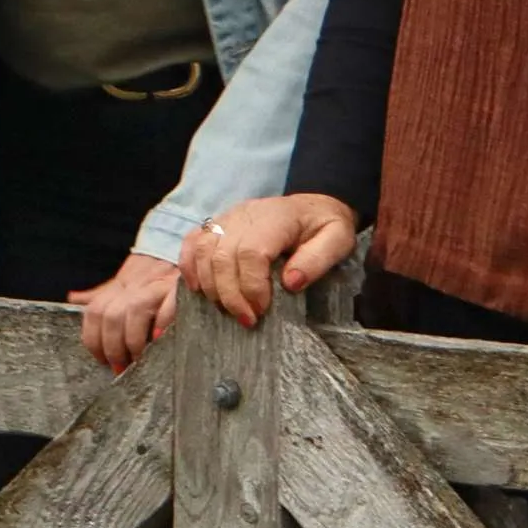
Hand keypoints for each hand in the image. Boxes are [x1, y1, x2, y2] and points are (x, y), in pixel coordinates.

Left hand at [69, 253, 179, 371]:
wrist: (179, 252)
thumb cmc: (151, 276)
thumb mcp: (124, 283)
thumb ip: (101, 294)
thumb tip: (73, 297)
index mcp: (118, 287)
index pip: (95, 311)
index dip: (94, 339)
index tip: (102, 360)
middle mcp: (135, 285)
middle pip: (112, 315)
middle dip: (112, 346)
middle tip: (120, 367)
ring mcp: (157, 285)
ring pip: (134, 309)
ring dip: (133, 339)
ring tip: (138, 359)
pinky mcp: (179, 288)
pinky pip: (169, 303)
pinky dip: (163, 321)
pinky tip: (159, 338)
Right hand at [179, 194, 356, 325]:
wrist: (312, 207)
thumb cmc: (324, 227)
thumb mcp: (338, 240)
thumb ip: (318, 259)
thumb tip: (290, 282)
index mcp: (277, 217)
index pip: (252, 251)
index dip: (252, 286)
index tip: (261, 310)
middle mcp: (247, 214)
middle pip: (222, 255)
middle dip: (230, 295)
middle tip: (247, 320)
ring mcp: (229, 217)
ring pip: (203, 250)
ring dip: (210, 287)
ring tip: (228, 310)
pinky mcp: (217, 224)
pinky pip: (192, 242)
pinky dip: (189, 267)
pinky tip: (199, 291)